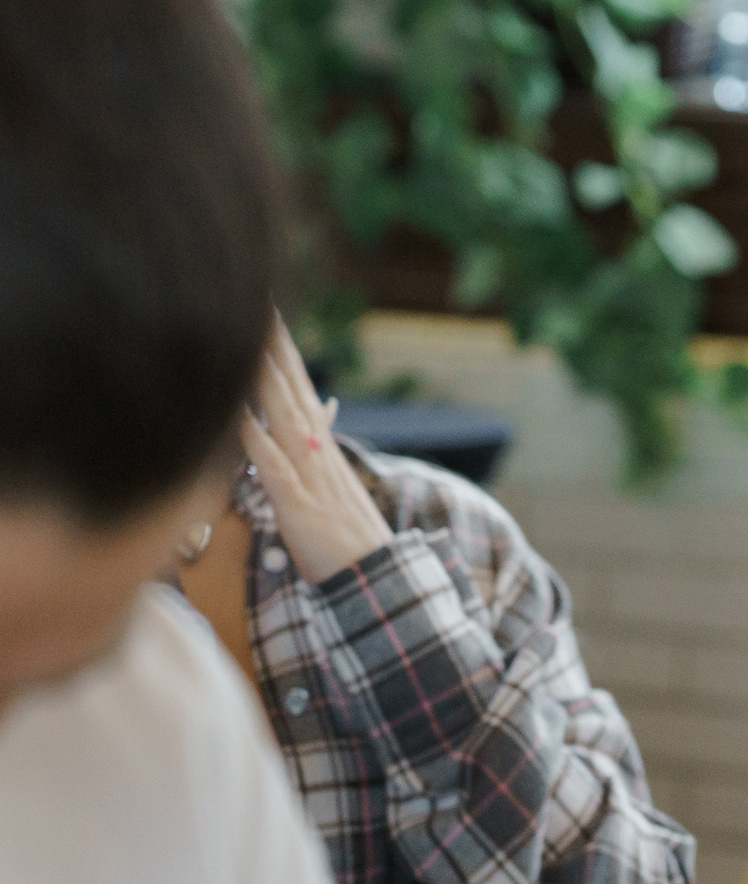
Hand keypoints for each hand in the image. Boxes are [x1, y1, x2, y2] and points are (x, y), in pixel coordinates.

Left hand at [239, 320, 394, 583]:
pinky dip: (255, 440)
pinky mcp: (297, 505)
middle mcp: (317, 455)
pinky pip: (273, 467)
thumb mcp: (335, 481)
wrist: (375, 578)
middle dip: (275, 350)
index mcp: (322, 449)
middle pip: (293, 392)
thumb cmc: (349, 538)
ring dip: (264, 381)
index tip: (269, 314)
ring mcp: (309, 477)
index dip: (284, 353)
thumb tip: (325, 403)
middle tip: (260, 305)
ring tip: (245, 342)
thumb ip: (323, 440)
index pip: (300, 390)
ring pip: (284, 420)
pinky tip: (236, 416)